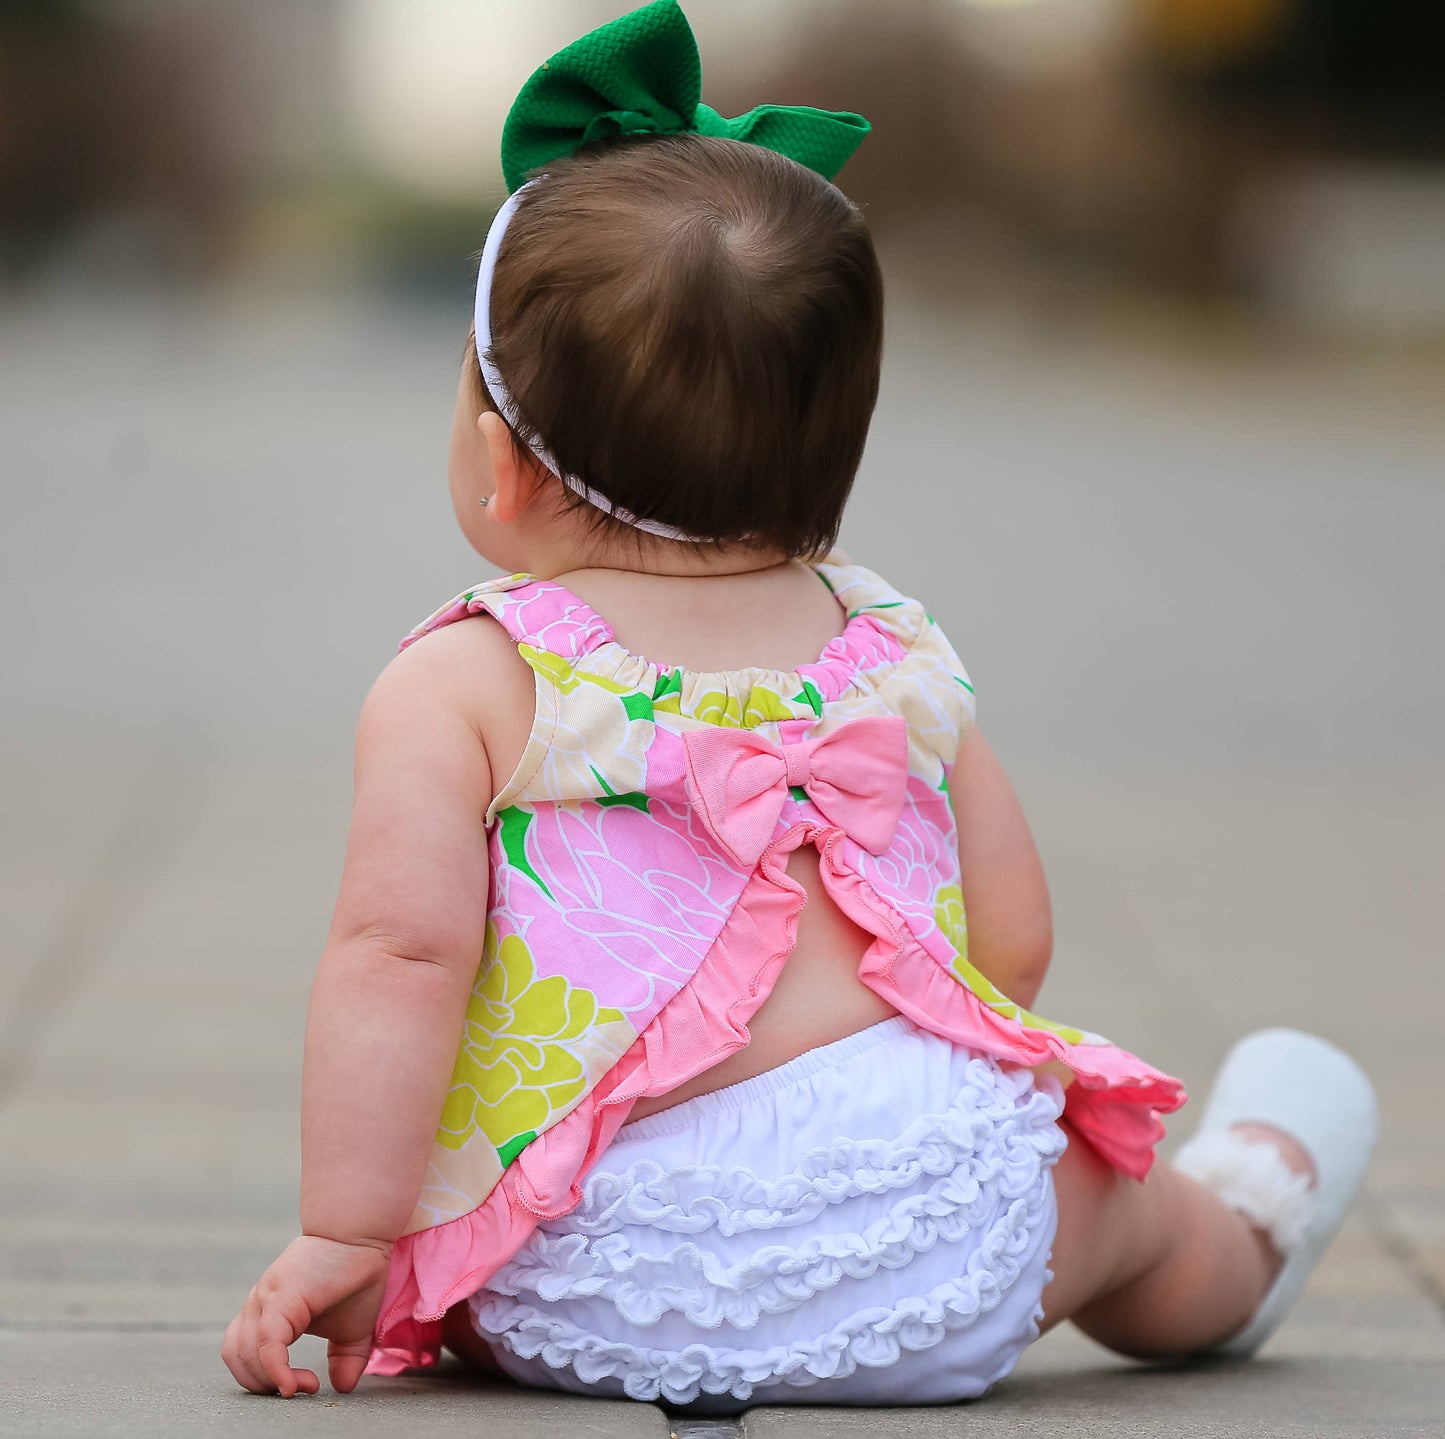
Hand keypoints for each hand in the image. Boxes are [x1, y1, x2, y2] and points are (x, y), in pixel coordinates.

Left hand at [223, 1235, 390, 1396]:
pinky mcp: (279, 1297)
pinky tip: (294, 1384)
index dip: (266, 1380)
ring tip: (303, 1385)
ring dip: (270, 1381)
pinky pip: (266, 1343)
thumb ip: (345, 1358)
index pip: (244, 1356)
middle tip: (300, 1389)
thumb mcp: (352, 1329)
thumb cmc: (357, 1275)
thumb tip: (343, 1386)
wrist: (361, 1234)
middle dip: (264, 1385)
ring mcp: (264, 1298)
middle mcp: (258, 1304)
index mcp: (268, 1312)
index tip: (304, 1386)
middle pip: (238, 1359)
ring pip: (246, 1355)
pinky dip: (275, 1370)